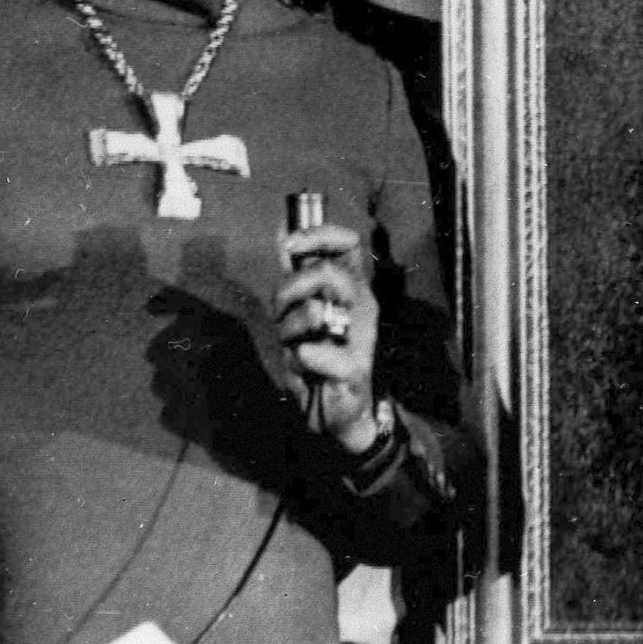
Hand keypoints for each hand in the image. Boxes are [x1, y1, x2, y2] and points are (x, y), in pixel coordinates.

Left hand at [275, 224, 381, 454]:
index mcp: (353, 288)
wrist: (341, 411)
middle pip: (327, 272)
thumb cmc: (321, 355)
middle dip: (290, 288)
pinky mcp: (354, 368)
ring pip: (315, 311)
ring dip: (288, 330)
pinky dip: (301, 358)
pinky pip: (314, 353)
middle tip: (281, 311)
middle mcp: (361, 306)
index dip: (321, 235)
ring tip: (292, 345)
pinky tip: (304, 364)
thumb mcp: (305, 310)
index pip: (348, 245)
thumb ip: (296, 274)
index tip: (291, 245)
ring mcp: (361, 336)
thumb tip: (281, 232)